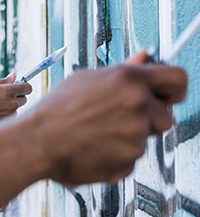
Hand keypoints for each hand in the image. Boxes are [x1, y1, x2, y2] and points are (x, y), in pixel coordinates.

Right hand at [0, 74, 31, 132]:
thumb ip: (3, 81)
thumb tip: (15, 75)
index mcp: (8, 91)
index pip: (28, 88)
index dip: (24, 86)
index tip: (18, 87)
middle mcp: (12, 104)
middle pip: (24, 99)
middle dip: (16, 97)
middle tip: (1, 97)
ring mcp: (10, 116)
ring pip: (16, 109)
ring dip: (9, 107)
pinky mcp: (6, 124)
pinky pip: (10, 117)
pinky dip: (4, 115)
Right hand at [28, 52, 187, 185]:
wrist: (37, 141)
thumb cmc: (56, 109)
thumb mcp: (86, 79)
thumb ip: (122, 71)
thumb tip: (145, 58)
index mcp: (128, 79)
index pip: (177, 78)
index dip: (174, 89)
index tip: (167, 96)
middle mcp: (138, 104)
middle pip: (166, 116)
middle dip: (149, 119)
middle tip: (120, 118)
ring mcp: (136, 134)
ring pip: (145, 138)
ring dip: (128, 137)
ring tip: (96, 132)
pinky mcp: (131, 159)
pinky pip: (132, 158)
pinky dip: (117, 155)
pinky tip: (94, 146)